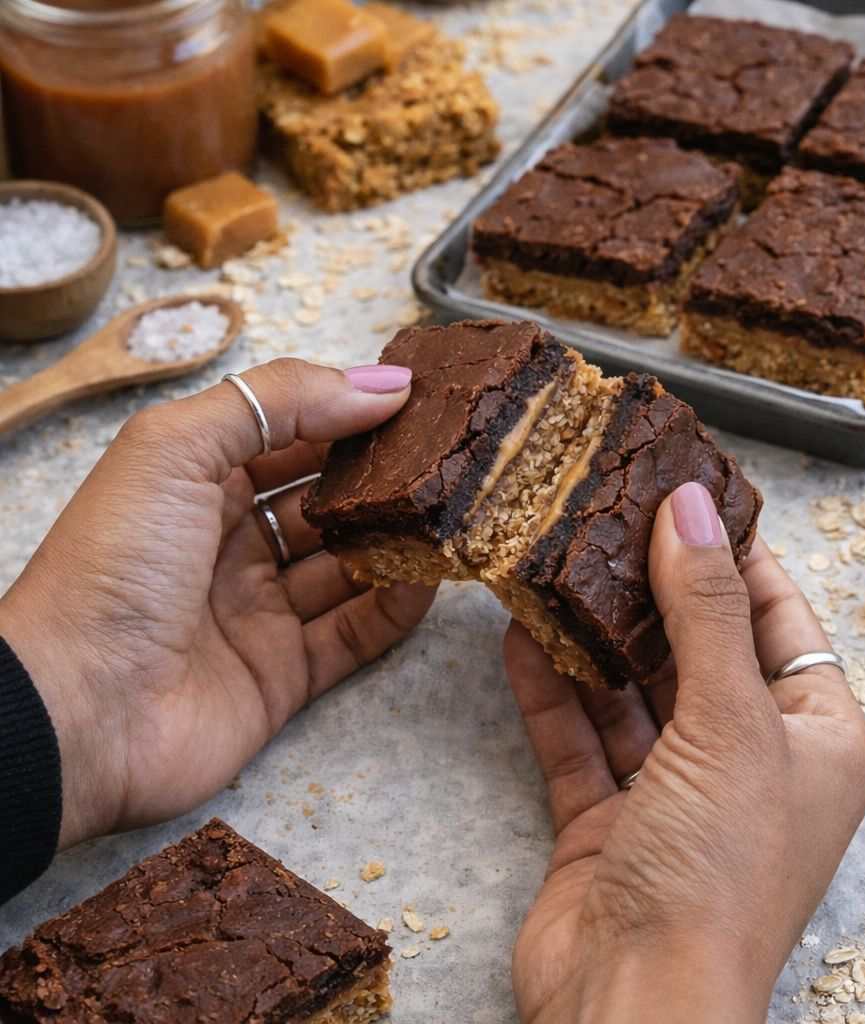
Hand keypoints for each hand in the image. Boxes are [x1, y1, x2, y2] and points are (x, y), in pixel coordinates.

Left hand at [0, 359, 434, 849]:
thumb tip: (382, 382)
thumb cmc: (118, 564)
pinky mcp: (284, 676)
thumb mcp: (176, 449)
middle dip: (380, 481)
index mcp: (198, 487)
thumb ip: (276, 402)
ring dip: (396, 542)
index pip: (287, 439)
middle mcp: (232, 547)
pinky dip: (394, 610)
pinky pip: (353, 635)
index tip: (415, 400)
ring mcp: (260, 614)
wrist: (77, 712)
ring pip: (347, 569)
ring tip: (455, 513)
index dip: (345, 417)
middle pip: (324, 504)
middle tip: (449, 458)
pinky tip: (431, 579)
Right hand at [506, 482, 864, 1023]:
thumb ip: (705, 608)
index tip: (688, 494)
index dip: (738, 555)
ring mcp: (673, 793)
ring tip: (555, 563)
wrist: (632, 1007)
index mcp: (815, 740)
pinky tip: (521, 637)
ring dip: (592, 638)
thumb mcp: (728, 720)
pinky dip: (552, 691)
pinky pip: (578, 737)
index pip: (779, 621)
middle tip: (606, 518)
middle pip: (698, 651)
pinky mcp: (607, 820)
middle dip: (652, 589)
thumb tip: (692, 504)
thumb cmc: (718, 871)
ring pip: (630, 692)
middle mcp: (748, 763)